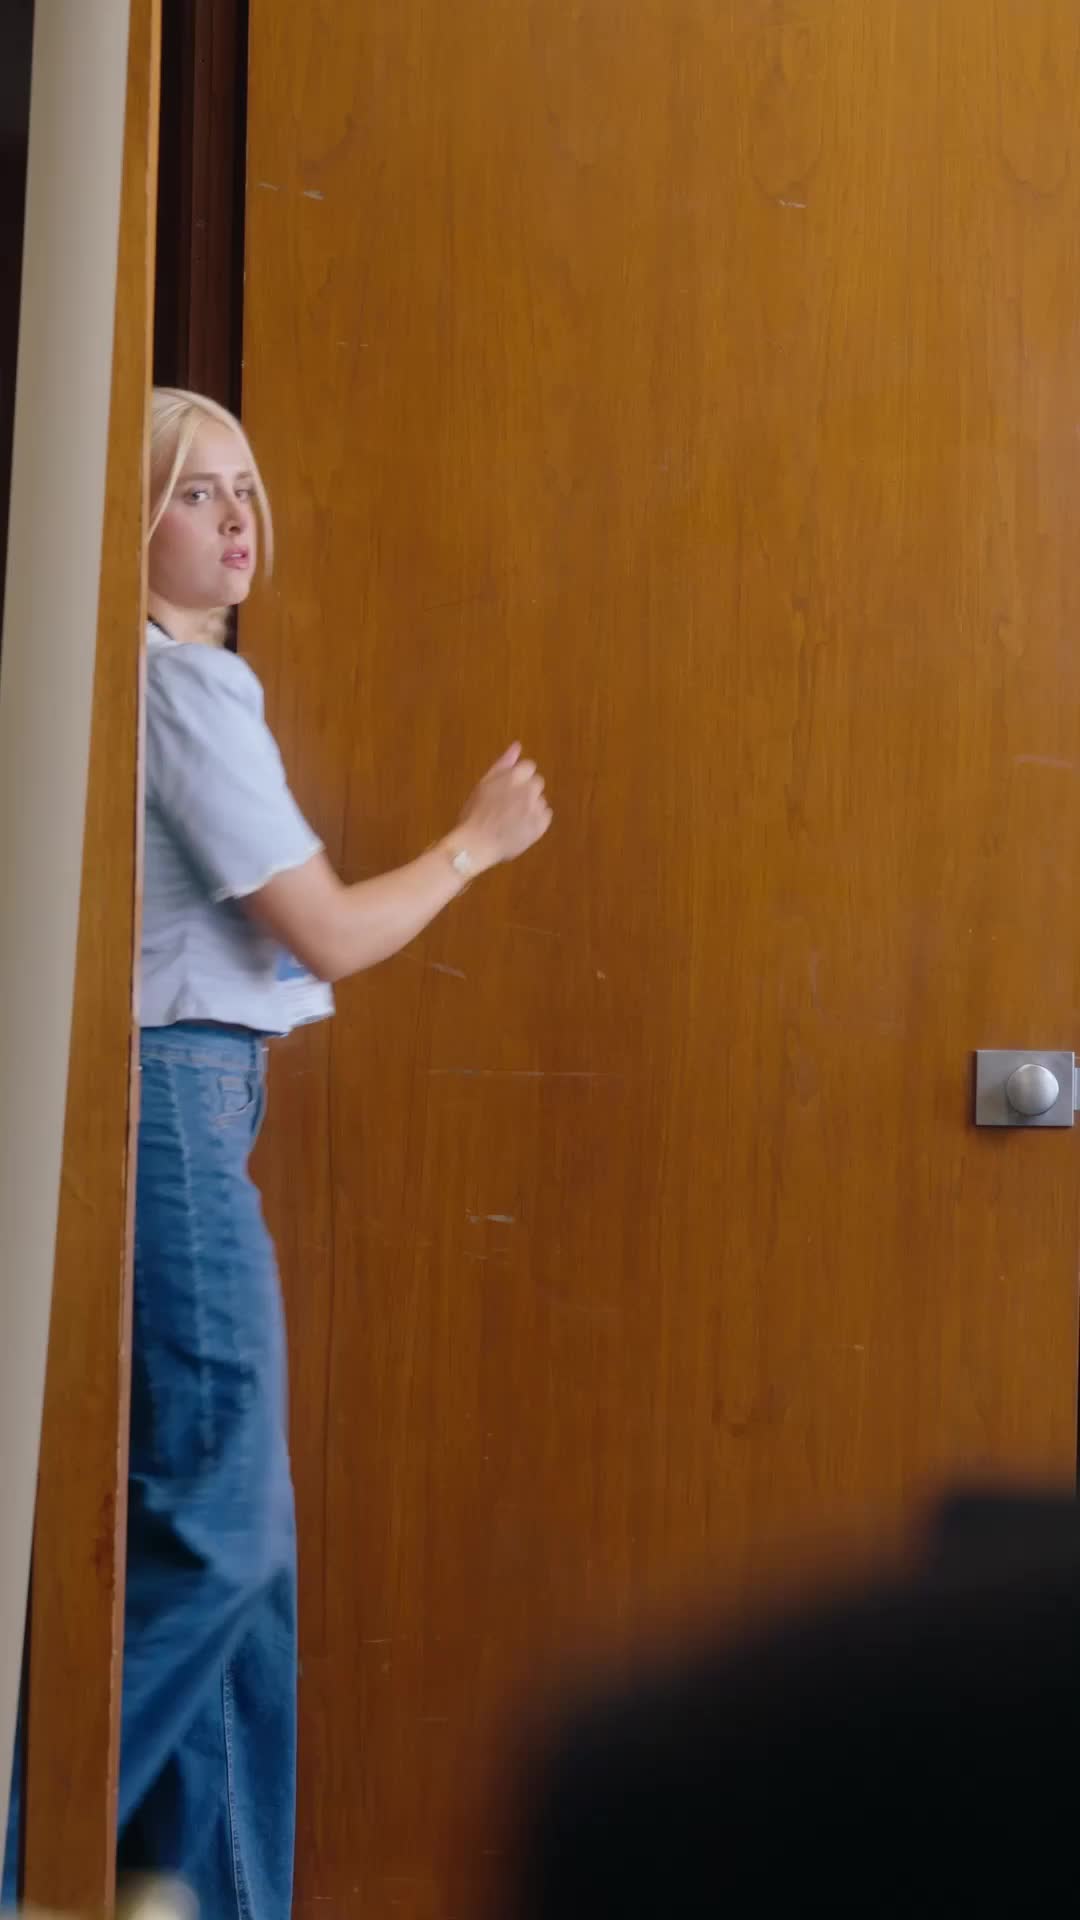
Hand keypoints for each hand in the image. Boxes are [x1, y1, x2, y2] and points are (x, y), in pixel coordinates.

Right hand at [454, 743, 552, 870]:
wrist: (477, 844)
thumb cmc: (475, 813)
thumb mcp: (485, 784)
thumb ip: (503, 764)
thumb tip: (517, 746)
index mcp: (514, 776)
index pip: (529, 766)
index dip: (518, 777)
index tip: (508, 789)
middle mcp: (529, 789)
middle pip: (537, 783)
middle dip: (526, 791)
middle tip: (509, 805)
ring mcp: (536, 808)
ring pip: (540, 800)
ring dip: (530, 806)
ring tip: (512, 819)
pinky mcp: (541, 826)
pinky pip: (545, 816)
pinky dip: (535, 821)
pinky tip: (520, 827)